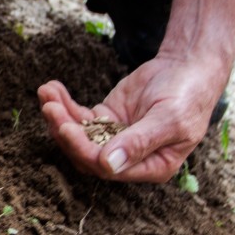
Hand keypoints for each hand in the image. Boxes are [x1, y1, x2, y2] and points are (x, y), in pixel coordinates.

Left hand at [38, 56, 226, 182]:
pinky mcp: (105, 118)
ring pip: (78, 135)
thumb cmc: (188, 96)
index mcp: (150, 167)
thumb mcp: (169, 119)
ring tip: (46, 93)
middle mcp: (129, 158)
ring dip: (59, 116)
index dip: (83, 150)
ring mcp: (114, 138)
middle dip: (65, 131)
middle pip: (86, 153)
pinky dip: (64, 104)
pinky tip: (51, 88)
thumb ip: (140, 142)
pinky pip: (79, 116)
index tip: (66, 128)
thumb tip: (109, 165)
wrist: (188, 67)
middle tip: (50, 107)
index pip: (108, 168)